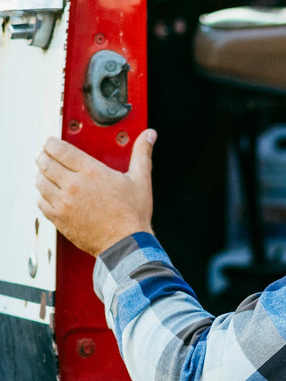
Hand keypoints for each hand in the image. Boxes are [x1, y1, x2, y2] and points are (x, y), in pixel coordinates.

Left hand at [36, 129, 156, 256]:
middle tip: (48, 157)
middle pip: (44, 162)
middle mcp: (73, 185)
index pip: (57, 148)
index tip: (53, 144)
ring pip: (40, 181)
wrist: (127, 245)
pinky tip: (51, 195)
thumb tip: (149, 135)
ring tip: (49, 176)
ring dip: (42, 176)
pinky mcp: (59, 218)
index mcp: (91, 171)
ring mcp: (64, 203)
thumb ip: (141, 154)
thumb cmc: (134, 215)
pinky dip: (43, 196)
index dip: (51, 143)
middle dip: (44, 157)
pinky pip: (40, 202)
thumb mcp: (140, 181)